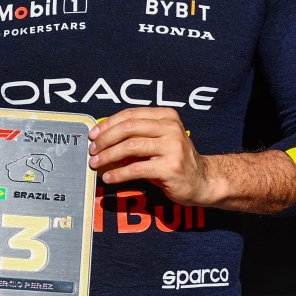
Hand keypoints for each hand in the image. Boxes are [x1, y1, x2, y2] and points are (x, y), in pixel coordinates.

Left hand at [89, 107, 211, 204]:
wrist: (203, 181)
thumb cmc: (173, 160)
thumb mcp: (157, 141)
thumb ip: (135, 136)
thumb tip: (101, 138)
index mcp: (166, 116)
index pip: (130, 114)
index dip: (108, 124)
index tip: (93, 134)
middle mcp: (171, 128)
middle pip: (128, 128)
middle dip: (105, 139)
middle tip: (92, 150)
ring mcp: (173, 147)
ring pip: (130, 147)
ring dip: (108, 155)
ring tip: (95, 163)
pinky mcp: (171, 167)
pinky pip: (136, 169)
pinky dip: (118, 173)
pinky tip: (109, 177)